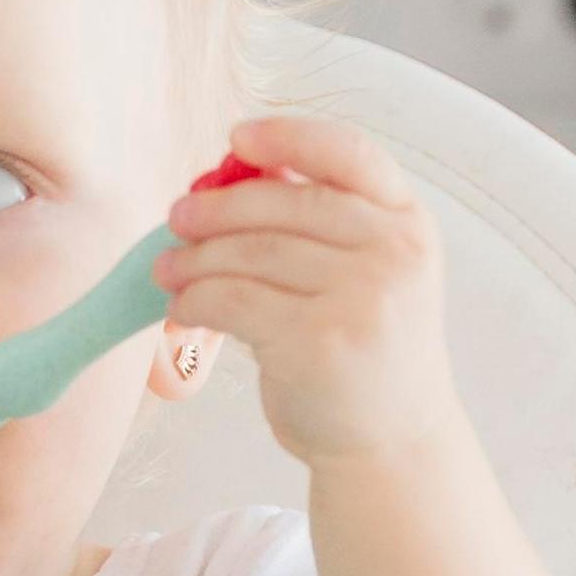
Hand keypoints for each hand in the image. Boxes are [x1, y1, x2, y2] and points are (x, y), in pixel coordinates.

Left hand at [153, 115, 464, 466]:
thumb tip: (227, 176)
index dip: (288, 135)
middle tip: (176, 217)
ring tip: (166, 268)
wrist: (392, 441)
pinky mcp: (317, 342)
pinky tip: (182, 308)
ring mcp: (361, 297)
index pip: (349, 154)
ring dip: (194, 257)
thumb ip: (322, 223)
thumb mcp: (370, 273)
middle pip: (284, 203)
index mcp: (409, 222)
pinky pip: (232, 301)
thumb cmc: (363, 348)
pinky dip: (194, 299)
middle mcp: (394, 253)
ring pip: (250, 253)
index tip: (236, 137)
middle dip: (218, 207)